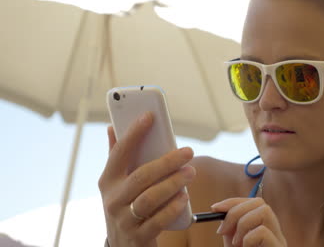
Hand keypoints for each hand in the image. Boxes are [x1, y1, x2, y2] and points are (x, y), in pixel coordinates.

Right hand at [98, 112, 195, 246]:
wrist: (123, 245)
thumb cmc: (125, 205)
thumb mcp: (117, 183)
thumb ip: (117, 156)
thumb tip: (113, 127)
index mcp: (107, 181)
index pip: (119, 153)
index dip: (133, 134)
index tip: (150, 116)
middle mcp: (112, 200)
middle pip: (140, 177)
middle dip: (166, 162)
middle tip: (188, 152)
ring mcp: (124, 220)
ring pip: (149, 199)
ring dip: (172, 184)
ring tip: (190, 172)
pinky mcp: (138, 237)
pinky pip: (158, 221)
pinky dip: (173, 208)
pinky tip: (184, 197)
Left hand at [211, 198, 286, 246]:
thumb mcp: (233, 242)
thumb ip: (230, 226)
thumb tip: (219, 209)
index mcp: (266, 227)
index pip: (253, 202)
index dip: (233, 202)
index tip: (214, 208)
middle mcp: (276, 231)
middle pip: (260, 202)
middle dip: (236, 211)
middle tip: (222, 230)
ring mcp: (280, 240)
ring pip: (265, 211)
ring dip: (243, 223)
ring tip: (236, 242)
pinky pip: (263, 231)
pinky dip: (248, 238)